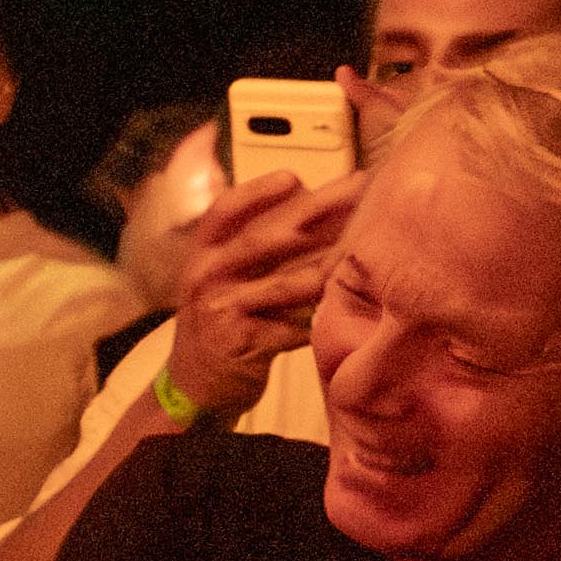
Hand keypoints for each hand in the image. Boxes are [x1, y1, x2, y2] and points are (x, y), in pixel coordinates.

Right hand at [160, 171, 358, 415]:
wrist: (195, 383)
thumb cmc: (224, 321)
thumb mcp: (224, 276)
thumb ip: (258, 244)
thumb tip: (312, 199)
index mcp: (202, 253)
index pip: (225, 211)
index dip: (258, 191)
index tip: (295, 177)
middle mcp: (205, 277)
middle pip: (262, 238)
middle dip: (314, 212)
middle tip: (355, 192)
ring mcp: (220, 311)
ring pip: (283, 284)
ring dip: (327, 266)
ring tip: (365, 249)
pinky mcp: (240, 345)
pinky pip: (291, 328)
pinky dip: (321, 318)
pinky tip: (350, 307)